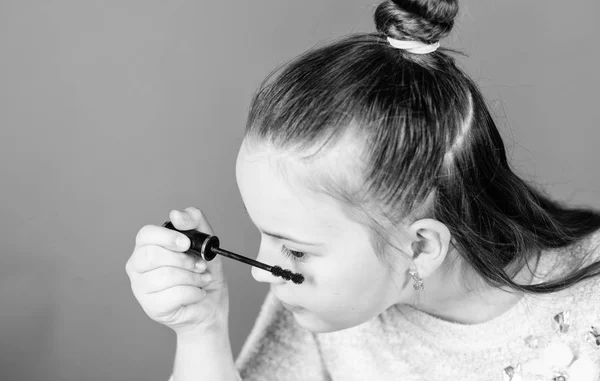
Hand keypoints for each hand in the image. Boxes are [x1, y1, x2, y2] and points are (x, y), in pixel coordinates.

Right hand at [126, 207, 228, 335]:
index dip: (166, 237)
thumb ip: (194, 221)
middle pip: (151, 256)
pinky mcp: (152, 307)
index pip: (145, 234)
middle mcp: (137, 266)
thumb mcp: (205, 242)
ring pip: (165, 276)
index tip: (186, 243)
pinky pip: (174, 295)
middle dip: (183, 260)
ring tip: (202, 279)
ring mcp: (141, 288)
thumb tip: (176, 214)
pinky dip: (194, 293)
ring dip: (193, 277)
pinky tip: (197, 293)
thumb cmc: (204, 272)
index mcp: (147, 246)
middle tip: (200, 265)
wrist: (211, 304)